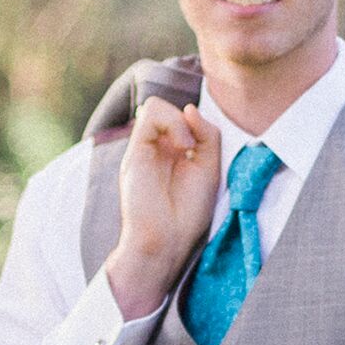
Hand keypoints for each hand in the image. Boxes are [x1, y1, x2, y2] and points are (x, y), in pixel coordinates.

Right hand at [103, 95, 220, 318]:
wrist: (167, 238)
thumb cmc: (188, 212)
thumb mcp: (210, 168)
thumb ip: (206, 135)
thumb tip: (189, 108)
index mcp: (172, 153)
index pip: (181, 117)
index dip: (195, 123)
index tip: (202, 146)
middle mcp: (156, 148)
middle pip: (168, 110)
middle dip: (186, 121)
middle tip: (193, 148)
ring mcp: (143, 149)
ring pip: (156, 106)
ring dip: (178, 122)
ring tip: (186, 148)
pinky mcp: (135, 152)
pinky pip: (150, 114)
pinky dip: (172, 124)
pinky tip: (181, 147)